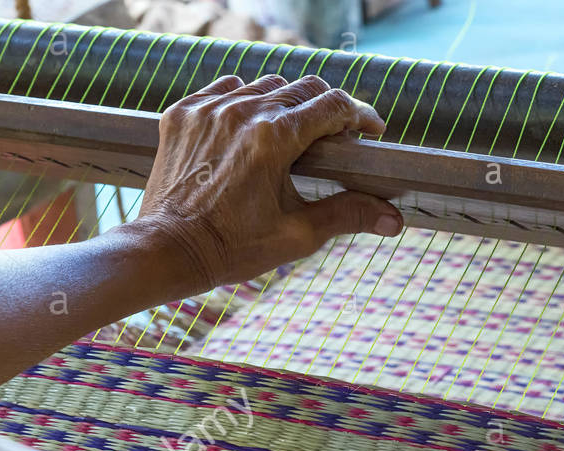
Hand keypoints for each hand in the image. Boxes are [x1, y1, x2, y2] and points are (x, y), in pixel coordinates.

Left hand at [136, 74, 403, 298]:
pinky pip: (225, 89)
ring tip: (296, 134)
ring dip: (288, 103)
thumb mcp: (298, 234)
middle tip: (340, 135)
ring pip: (265, 85)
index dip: (360, 116)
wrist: (168, 251)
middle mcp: (242, 112)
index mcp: (274, 137)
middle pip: (303, 88)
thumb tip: (396, 220)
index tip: (371, 131)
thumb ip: (349, 215)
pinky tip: (253, 127)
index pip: (333, 106)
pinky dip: (245, 101)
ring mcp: (208, 108)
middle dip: (329, 108)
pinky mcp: (183, 113)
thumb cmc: (232, 248)